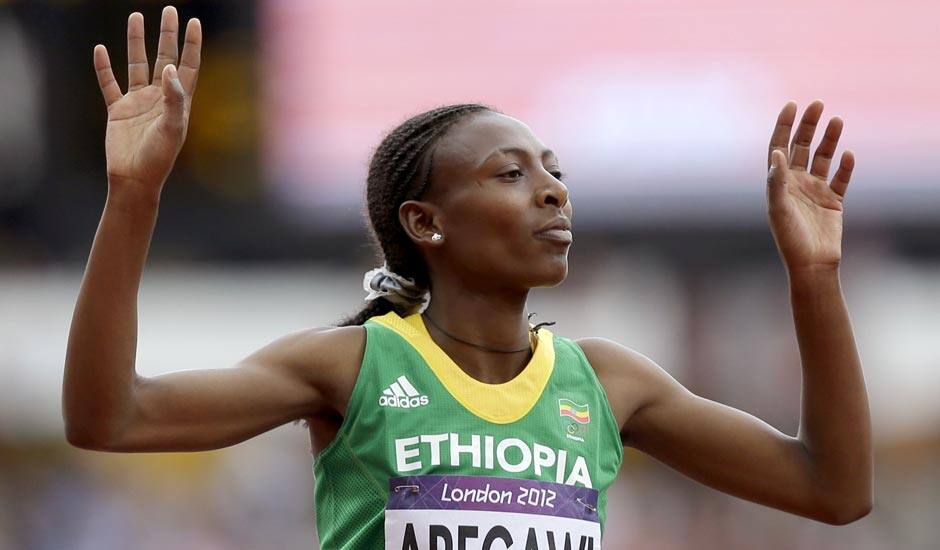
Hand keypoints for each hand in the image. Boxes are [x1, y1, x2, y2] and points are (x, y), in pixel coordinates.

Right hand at [94, 7, 201, 191]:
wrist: (134, 179)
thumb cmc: (159, 159)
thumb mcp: (173, 128)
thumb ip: (174, 98)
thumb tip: (172, 68)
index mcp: (178, 102)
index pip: (188, 66)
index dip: (192, 44)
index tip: (194, 22)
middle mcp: (160, 98)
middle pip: (165, 58)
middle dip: (167, 35)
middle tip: (170, 10)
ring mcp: (138, 102)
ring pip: (137, 64)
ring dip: (136, 42)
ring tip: (135, 17)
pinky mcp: (118, 110)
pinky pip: (109, 84)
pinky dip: (104, 67)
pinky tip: (101, 49)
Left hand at [766, 101, 853, 272]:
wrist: (811, 263)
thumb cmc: (789, 238)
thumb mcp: (778, 208)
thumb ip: (776, 180)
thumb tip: (777, 152)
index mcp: (778, 183)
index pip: (779, 147)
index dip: (784, 126)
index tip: (792, 105)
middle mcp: (795, 183)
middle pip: (801, 147)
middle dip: (808, 125)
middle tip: (817, 104)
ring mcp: (815, 190)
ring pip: (822, 158)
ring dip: (829, 139)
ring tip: (837, 120)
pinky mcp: (834, 201)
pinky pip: (841, 178)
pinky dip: (846, 166)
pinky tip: (849, 155)